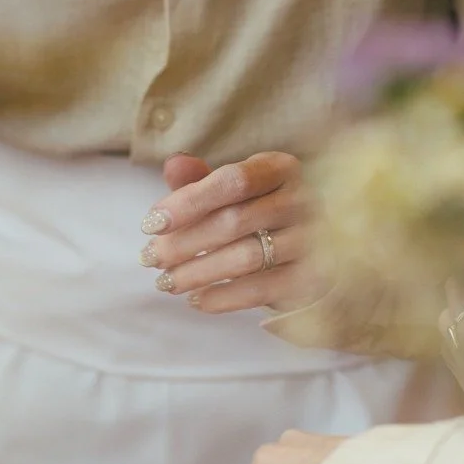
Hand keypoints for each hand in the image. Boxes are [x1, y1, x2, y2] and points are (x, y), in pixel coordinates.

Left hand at [140, 152, 324, 313]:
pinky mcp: (313, 278)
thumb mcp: (232, 192)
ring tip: (166, 282)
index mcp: (281, 168)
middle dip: (184, 242)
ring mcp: (313, 240)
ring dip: (197, 272)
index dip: (189, 202)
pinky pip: (261, 289)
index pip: (233, 181)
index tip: (150, 224)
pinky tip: (196, 299)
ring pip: (246, 257)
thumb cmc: (258, 213)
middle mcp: (304, 200)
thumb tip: (173, 164)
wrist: (311, 251)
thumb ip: (201, 179)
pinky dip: (223, 297)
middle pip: (234, 221)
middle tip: (149, 258)